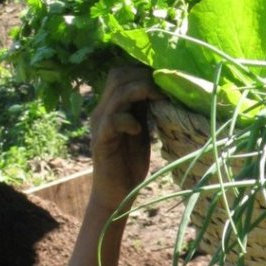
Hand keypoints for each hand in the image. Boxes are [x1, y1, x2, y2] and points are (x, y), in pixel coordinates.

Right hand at [89, 67, 163, 212]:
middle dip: (144, 77)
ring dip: (140, 92)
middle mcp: (102, 111)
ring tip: (158, 100)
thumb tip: (162, 89)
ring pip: (117, 94)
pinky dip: (128, 120)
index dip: (142, 71)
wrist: (115, 194)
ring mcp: (100, 125)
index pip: (121, 73)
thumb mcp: (140, 130)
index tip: (165, 78)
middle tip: (165, 88)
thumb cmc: (130, 164)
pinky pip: (112, 121)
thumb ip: (144, 110)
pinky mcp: (102, 141)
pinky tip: (139, 130)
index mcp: (112, 106)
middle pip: (117, 76)